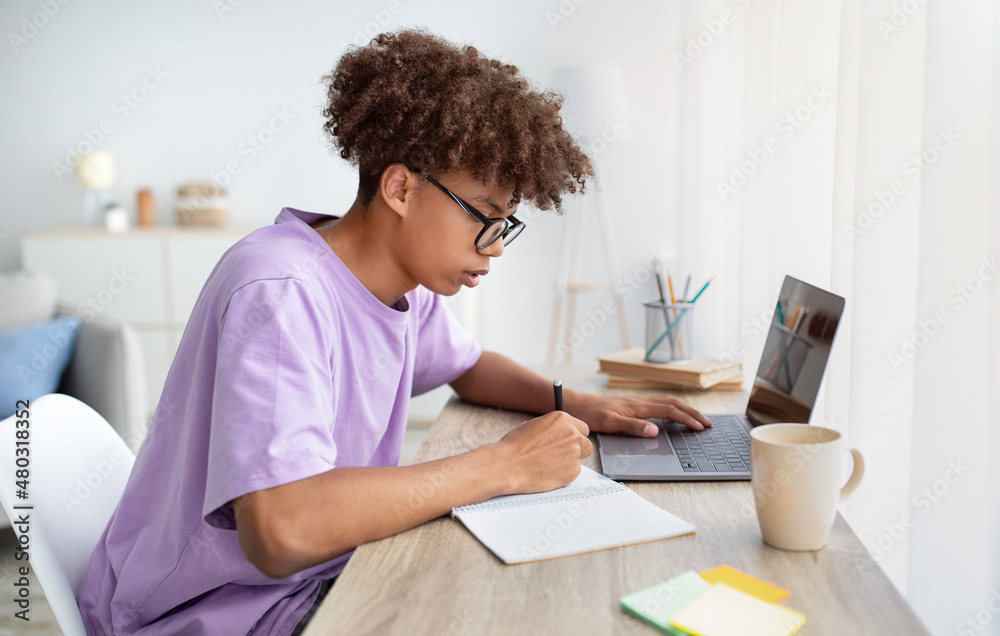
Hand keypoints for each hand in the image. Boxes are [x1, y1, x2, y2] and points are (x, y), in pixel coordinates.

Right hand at [493, 411, 592, 493]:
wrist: (507, 465)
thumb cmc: (515, 446)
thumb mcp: (535, 425)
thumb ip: (554, 428)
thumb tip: (561, 433)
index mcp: (563, 419)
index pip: (582, 428)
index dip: (574, 437)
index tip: (568, 443)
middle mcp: (572, 434)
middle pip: (586, 444)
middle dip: (577, 450)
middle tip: (560, 456)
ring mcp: (574, 453)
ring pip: (580, 459)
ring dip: (569, 462)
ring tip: (548, 464)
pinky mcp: (573, 471)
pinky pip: (573, 473)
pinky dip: (564, 474)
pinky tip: (547, 473)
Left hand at [570, 393, 711, 436]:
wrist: (576, 404)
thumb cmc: (591, 414)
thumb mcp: (611, 424)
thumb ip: (633, 427)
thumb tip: (655, 432)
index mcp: (638, 406)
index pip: (669, 411)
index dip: (687, 419)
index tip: (701, 428)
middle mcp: (640, 401)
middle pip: (673, 404)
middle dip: (692, 413)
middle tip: (708, 423)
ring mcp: (636, 402)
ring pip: (666, 402)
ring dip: (684, 409)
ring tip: (696, 418)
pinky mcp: (631, 404)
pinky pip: (658, 404)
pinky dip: (671, 408)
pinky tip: (672, 414)